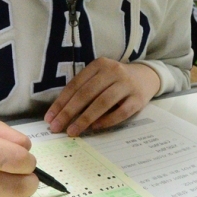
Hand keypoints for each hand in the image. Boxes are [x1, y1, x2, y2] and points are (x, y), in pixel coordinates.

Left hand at [45, 59, 160, 136]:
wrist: (146, 77)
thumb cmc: (115, 80)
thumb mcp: (99, 77)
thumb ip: (84, 90)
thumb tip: (61, 114)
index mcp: (99, 64)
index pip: (75, 85)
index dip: (60, 102)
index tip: (49, 118)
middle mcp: (113, 71)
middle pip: (86, 94)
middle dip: (68, 112)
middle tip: (56, 127)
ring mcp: (127, 84)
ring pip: (102, 103)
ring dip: (85, 119)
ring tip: (72, 131)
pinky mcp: (138, 98)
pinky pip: (120, 112)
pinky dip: (106, 121)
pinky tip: (94, 128)